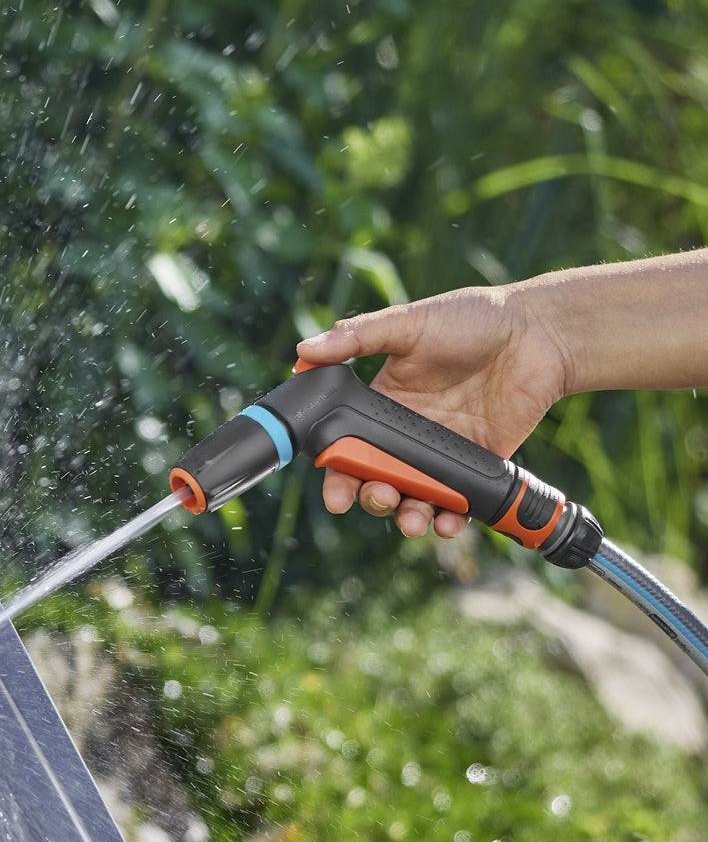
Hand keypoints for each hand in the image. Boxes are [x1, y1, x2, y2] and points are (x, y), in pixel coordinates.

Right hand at [296, 283, 573, 538]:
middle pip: (375, 480)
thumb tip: (302, 352)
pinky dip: (450, 521)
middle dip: (370, 499)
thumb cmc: (473, 319)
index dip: (335, 472)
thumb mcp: (409, 323)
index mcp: (382, 402)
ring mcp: (441, 452)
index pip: (346, 446)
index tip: (334, 492)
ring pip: (413, 498)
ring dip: (406, 516)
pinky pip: (458, 502)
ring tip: (412, 520)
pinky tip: (449, 523)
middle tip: (378, 498)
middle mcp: (406, 433)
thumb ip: (356, 337)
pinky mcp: (478, 464)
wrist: (540, 333)